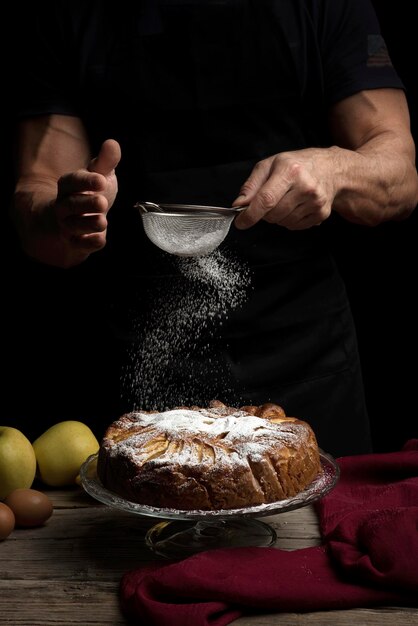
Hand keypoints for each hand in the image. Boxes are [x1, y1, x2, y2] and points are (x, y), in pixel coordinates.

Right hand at [53, 139, 120, 258]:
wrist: (80, 219)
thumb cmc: (91, 193)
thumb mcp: (100, 175)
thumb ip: (105, 162)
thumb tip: (112, 143)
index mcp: (68, 186)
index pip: (72, 181)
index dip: (85, 181)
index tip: (101, 180)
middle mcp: (64, 206)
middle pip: (70, 205)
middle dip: (85, 204)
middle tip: (102, 202)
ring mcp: (68, 225)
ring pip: (73, 226)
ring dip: (87, 224)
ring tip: (103, 221)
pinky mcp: (76, 242)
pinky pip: (79, 244)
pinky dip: (89, 243)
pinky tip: (101, 239)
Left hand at [233, 148, 335, 229]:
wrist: (330, 169)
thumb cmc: (297, 165)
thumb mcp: (270, 165)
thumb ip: (252, 185)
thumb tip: (239, 204)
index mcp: (290, 171)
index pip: (266, 199)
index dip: (250, 214)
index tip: (240, 222)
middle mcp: (306, 187)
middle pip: (273, 214)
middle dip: (265, 212)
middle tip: (271, 199)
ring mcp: (315, 202)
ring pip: (283, 222)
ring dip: (278, 217)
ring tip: (286, 200)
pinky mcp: (321, 214)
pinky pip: (294, 227)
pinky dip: (289, 220)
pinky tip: (296, 206)